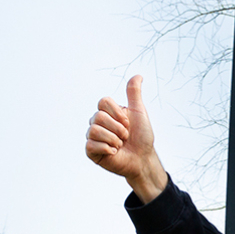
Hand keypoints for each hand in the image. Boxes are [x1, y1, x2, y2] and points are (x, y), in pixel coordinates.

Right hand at [85, 75, 168, 202]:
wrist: (143, 158)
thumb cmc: (142, 137)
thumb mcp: (139, 112)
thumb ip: (134, 94)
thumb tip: (138, 75)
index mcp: (107, 113)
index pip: (103, 101)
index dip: (118, 113)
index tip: (128, 122)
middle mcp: (97, 123)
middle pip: (98, 116)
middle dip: (118, 128)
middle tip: (126, 136)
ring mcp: (93, 137)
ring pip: (94, 130)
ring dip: (113, 139)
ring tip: (120, 145)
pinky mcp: (91, 151)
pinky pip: (91, 144)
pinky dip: (107, 149)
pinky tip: (114, 152)